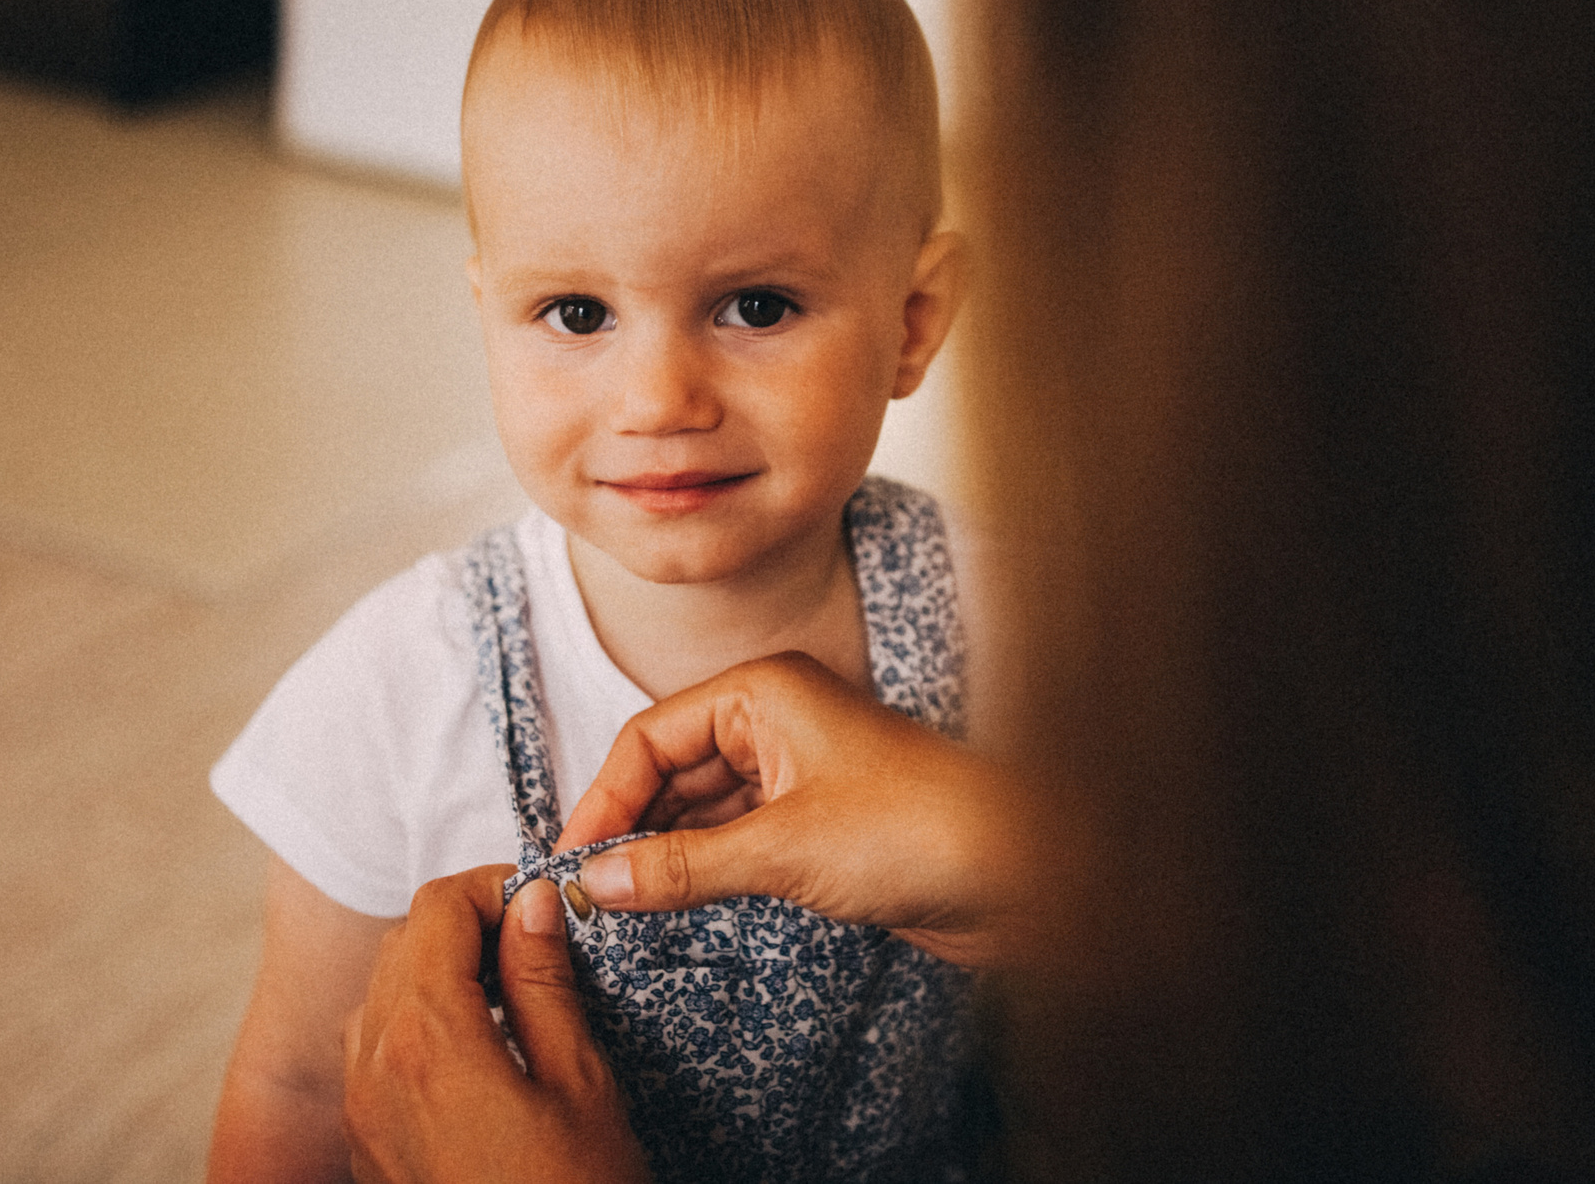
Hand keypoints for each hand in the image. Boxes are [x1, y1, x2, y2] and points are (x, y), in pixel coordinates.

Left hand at [340, 867, 650, 1183]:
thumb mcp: (581, 1083)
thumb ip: (544, 982)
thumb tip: (531, 904)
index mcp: (428, 1039)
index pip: (437, 908)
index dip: (492, 888)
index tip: (543, 904)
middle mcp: (373, 1068)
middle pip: (401, 944)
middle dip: (465, 926)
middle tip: (536, 944)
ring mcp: (360, 1113)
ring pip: (380, 997)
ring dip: (436, 974)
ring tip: (510, 998)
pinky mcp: (364, 1148)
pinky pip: (372, 1055)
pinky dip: (416, 1028)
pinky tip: (479, 1055)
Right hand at [554, 653, 1021, 965]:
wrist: (1026, 872)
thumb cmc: (918, 830)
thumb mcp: (782, 849)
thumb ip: (682, 866)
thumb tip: (597, 879)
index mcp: (764, 690)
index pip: (650, 735)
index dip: (602, 797)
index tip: (568, 858)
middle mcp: (776, 718)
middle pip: (670, 768)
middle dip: (627, 825)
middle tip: (583, 889)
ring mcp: (799, 770)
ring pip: (701, 807)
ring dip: (661, 850)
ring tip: (615, 904)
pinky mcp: (818, 821)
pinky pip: (737, 836)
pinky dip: (701, 866)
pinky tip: (670, 902)